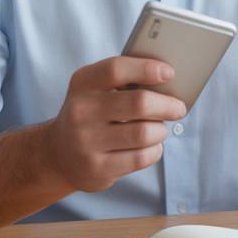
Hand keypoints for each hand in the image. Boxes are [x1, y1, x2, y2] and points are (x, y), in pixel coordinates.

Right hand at [44, 56, 187, 192]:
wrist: (59, 153)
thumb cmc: (91, 114)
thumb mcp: (95, 90)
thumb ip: (125, 80)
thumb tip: (169, 79)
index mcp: (83, 83)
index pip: (116, 69)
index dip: (146, 69)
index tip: (169, 73)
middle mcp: (81, 111)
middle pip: (139, 103)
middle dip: (168, 105)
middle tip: (178, 108)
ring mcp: (86, 141)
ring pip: (144, 133)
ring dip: (161, 130)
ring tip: (159, 129)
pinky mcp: (97, 167)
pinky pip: (141, 157)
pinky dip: (155, 150)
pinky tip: (150, 147)